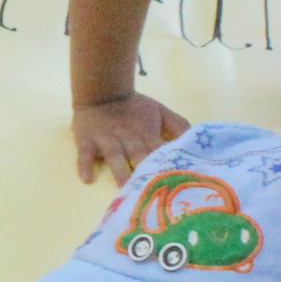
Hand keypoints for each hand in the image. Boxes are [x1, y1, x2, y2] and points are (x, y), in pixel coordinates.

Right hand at [74, 93, 188, 184]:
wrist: (103, 90)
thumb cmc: (133, 107)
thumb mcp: (160, 111)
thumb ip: (178, 125)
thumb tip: (196, 141)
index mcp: (147, 134)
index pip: (161, 151)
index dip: (168, 164)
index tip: (177, 181)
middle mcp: (128, 139)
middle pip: (139, 156)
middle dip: (146, 171)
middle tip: (153, 191)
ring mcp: (107, 140)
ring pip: (115, 157)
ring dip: (119, 171)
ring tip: (124, 188)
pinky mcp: (88, 141)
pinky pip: (84, 154)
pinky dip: (85, 165)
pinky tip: (87, 179)